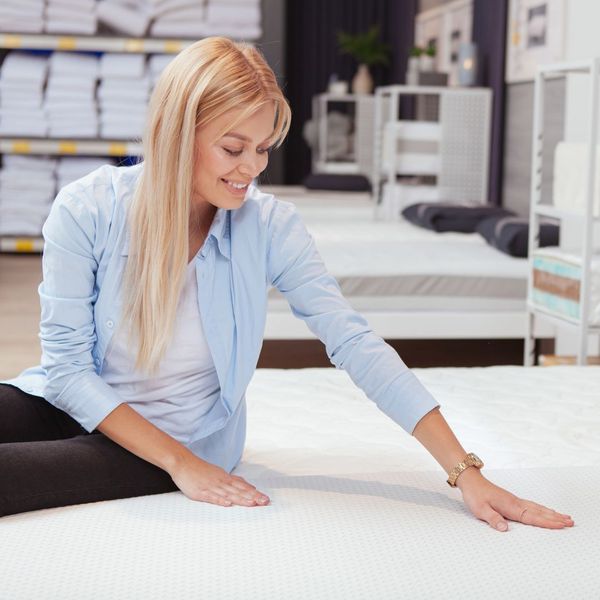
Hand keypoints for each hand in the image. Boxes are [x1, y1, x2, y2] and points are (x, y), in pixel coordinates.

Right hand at [169, 453, 269, 507]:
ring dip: (241, 499)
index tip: (265, 499)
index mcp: (226, 478)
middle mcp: (221, 482)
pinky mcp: (201, 492)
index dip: (254, 493)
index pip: (243, 487)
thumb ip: (233, 480)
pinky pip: (212, 497)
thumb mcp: (219, 473)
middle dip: (253, 497)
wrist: (183, 463)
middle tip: (265, 502)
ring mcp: (211, 487)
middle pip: (239, 491)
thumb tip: (248, 485)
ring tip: (252, 504)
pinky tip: (228, 504)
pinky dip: (220, 500)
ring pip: (228, 494)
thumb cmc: (201, 470)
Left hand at [456, 468, 573, 531]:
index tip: (561, 525)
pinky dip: (542, 509)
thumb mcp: (480, 509)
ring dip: (551, 513)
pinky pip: (531, 505)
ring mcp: (514, 500)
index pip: (532, 517)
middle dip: (555, 518)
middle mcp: (515, 502)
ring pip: (537, 507)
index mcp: (510, 506)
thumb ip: (493, 519)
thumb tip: (505, 529)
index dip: (547, 522)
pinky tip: (546, 510)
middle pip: (539, 511)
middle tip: (571, 522)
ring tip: (564, 516)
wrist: (470, 480)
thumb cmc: (475, 495)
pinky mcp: (512, 500)